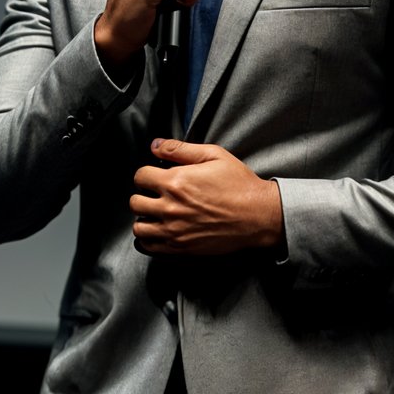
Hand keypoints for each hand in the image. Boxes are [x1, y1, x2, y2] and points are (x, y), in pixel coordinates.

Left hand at [131, 139, 283, 255]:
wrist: (258, 216)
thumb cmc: (240, 186)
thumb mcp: (214, 156)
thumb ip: (180, 149)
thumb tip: (156, 145)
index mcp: (176, 181)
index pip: (140, 177)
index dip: (147, 175)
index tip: (155, 178)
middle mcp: (170, 207)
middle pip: (135, 202)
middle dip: (143, 195)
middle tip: (156, 196)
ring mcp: (174, 230)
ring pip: (139, 226)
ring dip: (144, 218)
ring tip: (156, 214)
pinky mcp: (180, 248)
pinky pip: (148, 246)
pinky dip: (148, 239)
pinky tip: (159, 230)